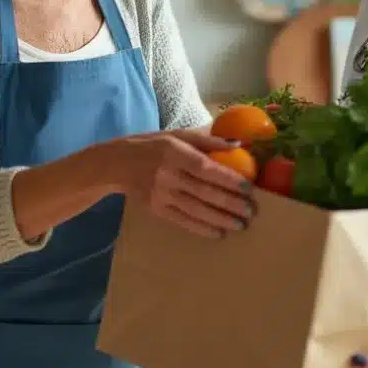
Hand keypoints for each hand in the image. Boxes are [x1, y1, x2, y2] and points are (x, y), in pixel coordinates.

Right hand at [113, 130, 255, 238]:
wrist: (117, 164)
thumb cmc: (152, 146)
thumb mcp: (177, 135)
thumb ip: (207, 140)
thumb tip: (238, 145)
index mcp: (174, 153)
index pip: (205, 168)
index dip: (228, 179)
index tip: (248, 188)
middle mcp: (167, 175)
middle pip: (203, 192)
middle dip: (230, 203)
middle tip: (251, 211)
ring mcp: (161, 195)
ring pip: (195, 210)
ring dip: (220, 219)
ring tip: (240, 225)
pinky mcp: (156, 209)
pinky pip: (182, 221)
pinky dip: (201, 228)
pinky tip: (218, 232)